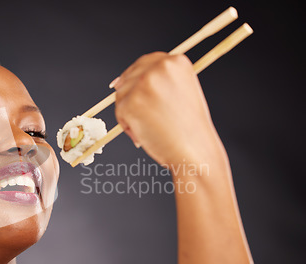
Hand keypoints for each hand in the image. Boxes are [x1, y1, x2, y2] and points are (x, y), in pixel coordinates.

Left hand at [113, 52, 224, 166]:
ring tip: (150, 127)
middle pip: (130, 77)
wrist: (195, 150)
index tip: (134, 90)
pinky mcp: (131, 102)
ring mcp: (144, 84)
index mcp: (176, 61)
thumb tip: (119, 81)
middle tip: (143, 116)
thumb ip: (159, 82)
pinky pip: (120, 111)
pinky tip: (144, 133)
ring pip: (122, 95)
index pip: (145, 62)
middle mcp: (160, 67)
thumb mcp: (181, 92)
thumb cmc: (189, 128)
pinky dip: (127, 125)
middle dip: (131, 96)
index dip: (136, 77)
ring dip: (129, 112)